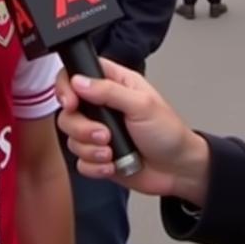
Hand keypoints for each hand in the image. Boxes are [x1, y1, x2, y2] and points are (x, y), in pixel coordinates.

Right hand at [55, 59, 208, 205]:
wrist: (177, 169)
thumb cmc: (168, 132)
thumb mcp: (142, 105)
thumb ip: (109, 91)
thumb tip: (79, 81)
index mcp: (115, 84)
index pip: (78, 73)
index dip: (67, 86)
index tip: (71, 103)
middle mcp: (103, 107)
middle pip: (68, 111)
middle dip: (81, 128)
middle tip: (103, 135)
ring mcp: (98, 132)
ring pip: (71, 138)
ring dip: (90, 149)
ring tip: (111, 153)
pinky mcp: (97, 156)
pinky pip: (80, 161)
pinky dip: (94, 165)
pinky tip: (112, 165)